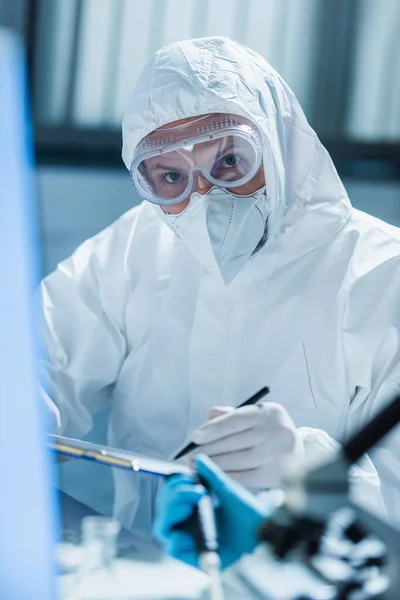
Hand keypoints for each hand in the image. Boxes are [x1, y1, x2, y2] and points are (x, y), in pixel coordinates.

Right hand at [154, 454, 267, 568]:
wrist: (263, 534)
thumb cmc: (247, 513)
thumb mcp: (227, 490)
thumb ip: (210, 475)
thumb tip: (195, 459)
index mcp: (191, 505)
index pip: (169, 493)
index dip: (174, 484)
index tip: (190, 477)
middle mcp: (185, 522)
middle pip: (164, 508)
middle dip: (175, 494)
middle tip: (198, 490)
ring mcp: (187, 539)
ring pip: (163, 525)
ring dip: (173, 510)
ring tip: (195, 503)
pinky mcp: (191, 556)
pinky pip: (172, 547)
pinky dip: (176, 537)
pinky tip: (191, 530)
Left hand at [188, 402, 303, 488]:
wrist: (296, 452)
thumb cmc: (265, 432)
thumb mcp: (252, 417)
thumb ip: (229, 415)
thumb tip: (207, 419)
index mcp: (270, 412)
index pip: (237, 419)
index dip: (214, 428)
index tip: (194, 437)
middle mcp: (279, 431)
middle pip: (237, 442)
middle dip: (210, 450)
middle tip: (190, 457)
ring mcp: (282, 454)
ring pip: (241, 461)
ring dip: (216, 465)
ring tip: (198, 467)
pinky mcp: (279, 474)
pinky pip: (248, 477)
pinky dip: (228, 477)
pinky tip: (214, 477)